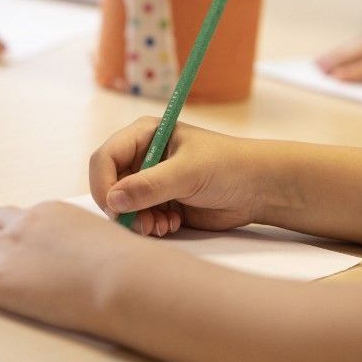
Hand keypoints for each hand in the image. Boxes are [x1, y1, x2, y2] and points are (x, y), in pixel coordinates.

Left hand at [0, 202, 168, 334]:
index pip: (19, 217)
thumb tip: (91, 258)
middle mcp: (24, 224)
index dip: (6, 227)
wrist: (121, 278)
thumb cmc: (125, 266)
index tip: (2, 232)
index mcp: (52, 212)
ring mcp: (7, 250)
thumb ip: (87, 246)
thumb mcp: (105, 242)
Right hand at [89, 117, 270, 236]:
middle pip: (109, 184)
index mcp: (144, 135)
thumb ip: (149, 186)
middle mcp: (143, 156)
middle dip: (122, 207)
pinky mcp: (161, 202)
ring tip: (161, 226)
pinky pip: (139, 218)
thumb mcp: (187, 173)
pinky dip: (150, 225)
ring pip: (123, 206)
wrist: (258, 189)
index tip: (114, 207)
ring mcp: (151, 180)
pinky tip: (172, 224)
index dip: (103, 183)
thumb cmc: (227, 166)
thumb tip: (113, 201)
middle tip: (142, 224)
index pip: (105, 158)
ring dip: (138, 220)